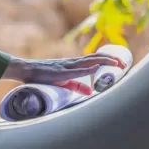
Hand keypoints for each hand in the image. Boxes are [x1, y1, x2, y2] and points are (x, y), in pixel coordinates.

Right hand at [2, 54, 126, 84]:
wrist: (25, 70)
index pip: (94, 60)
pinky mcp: (59, 72)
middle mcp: (71, 63)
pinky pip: (75, 71)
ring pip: (88, 61)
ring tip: (115, 63)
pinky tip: (95, 68)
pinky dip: (86, 69)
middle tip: (123, 63)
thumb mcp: (63, 82)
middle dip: (110, 60)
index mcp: (73, 64)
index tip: (120, 63)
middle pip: (94, 58)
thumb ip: (76, 85)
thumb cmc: (42, 75)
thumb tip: (91, 90)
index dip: (107, 60)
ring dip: (103, 61)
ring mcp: (65, 66)